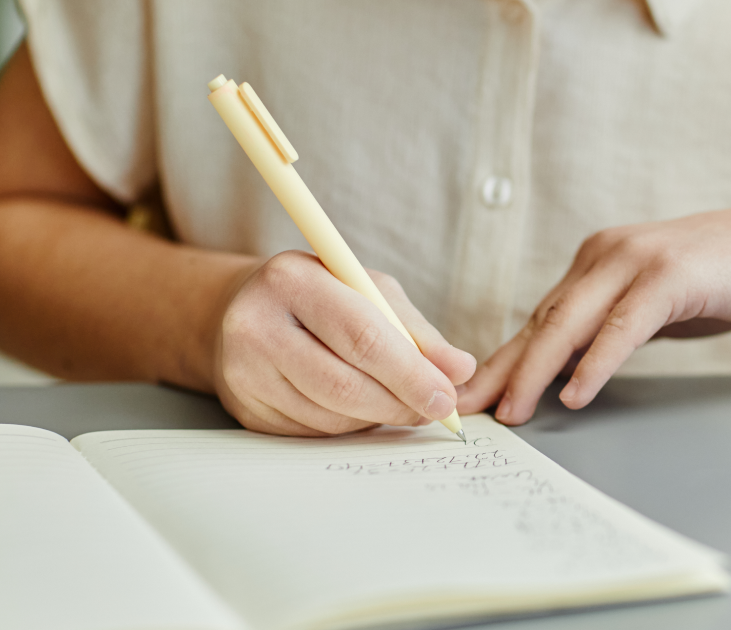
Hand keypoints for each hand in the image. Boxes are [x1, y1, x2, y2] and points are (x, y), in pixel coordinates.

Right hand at [213, 251, 475, 435]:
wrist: (244, 311)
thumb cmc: (323, 297)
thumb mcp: (371, 293)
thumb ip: (417, 332)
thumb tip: (460, 370)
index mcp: (293, 280)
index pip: (363, 338)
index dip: (411, 374)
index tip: (448, 397)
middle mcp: (257, 325)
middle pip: (345, 385)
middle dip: (401, 404)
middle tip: (436, 410)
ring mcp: (244, 373)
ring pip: (332, 417)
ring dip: (378, 417)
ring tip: (397, 401)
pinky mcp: (246, 410)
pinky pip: (315, 433)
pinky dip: (351, 426)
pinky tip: (359, 407)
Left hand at [457, 198, 730, 423]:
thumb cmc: (730, 280)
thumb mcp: (657, 306)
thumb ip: (614, 326)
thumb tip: (571, 366)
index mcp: (599, 260)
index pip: (541, 319)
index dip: (504, 360)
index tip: (473, 397)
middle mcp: (606, 253)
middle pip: (542, 322)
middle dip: (502, 370)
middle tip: (469, 411)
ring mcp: (637, 260)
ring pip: (570, 323)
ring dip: (536, 372)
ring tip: (512, 413)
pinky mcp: (670, 275)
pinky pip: (622, 327)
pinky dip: (595, 363)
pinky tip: (576, 394)